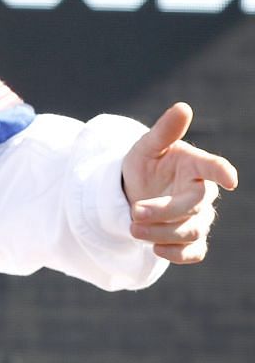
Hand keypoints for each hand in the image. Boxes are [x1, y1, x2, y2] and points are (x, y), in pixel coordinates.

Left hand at [121, 102, 237, 264]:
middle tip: (135, 212)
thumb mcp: (147, 146)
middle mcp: (202, 193)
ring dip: (162, 232)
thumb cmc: (146, 164)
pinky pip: (194, 252)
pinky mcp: (189, 239)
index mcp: (196, 166)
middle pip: (194, 206)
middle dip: (164, 211)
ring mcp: (198, 217)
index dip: (223, 172)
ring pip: (191, 230)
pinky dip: (178, 254)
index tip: (230, 179)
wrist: (133, 191)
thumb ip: (165, 130)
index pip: (215, 168)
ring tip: (133, 229)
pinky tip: (156, 250)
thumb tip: (183, 107)